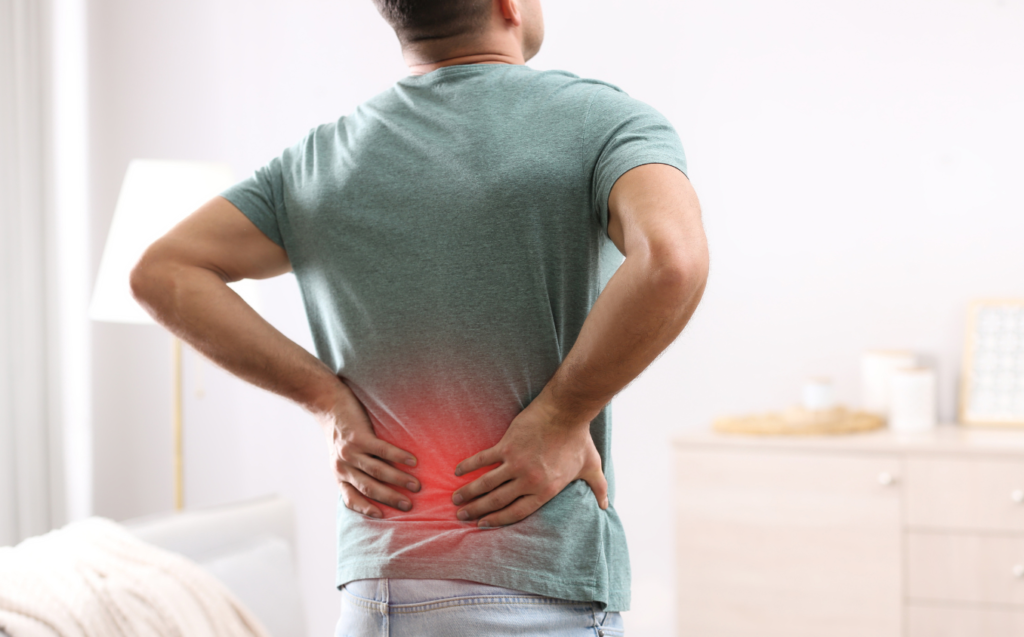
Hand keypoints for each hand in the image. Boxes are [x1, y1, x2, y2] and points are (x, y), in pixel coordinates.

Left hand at [317, 381, 419, 518]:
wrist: (329, 405)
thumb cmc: (341, 432)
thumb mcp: (341, 457)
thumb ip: (356, 471)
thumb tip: (385, 484)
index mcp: (340, 475)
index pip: (351, 499)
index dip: (366, 509)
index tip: (383, 516)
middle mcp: (343, 467)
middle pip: (369, 488)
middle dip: (391, 499)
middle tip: (409, 506)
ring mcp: (350, 452)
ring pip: (377, 471)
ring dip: (398, 480)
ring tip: (416, 485)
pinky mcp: (358, 437)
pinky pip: (382, 450)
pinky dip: (399, 457)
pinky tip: (413, 461)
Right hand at [451, 393, 608, 527]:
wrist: (567, 411)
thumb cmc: (579, 439)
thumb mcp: (592, 467)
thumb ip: (598, 488)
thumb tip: (606, 506)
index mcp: (546, 490)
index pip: (516, 512)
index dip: (497, 520)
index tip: (483, 524)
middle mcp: (528, 480)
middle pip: (497, 501)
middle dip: (477, 511)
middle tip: (461, 516)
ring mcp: (516, 463)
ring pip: (486, 484)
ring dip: (468, 493)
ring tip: (455, 500)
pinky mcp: (507, 445)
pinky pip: (483, 459)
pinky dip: (468, 465)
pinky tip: (458, 471)